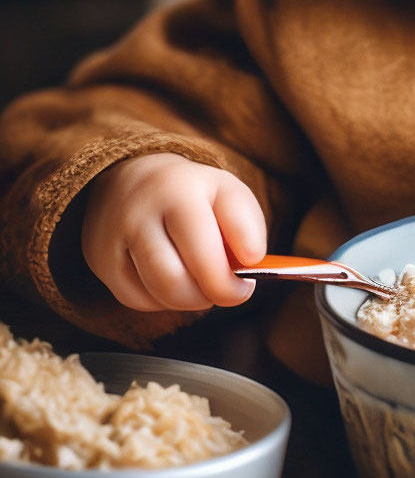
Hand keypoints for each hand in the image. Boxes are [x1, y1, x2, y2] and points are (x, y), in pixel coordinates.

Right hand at [82, 152, 266, 311]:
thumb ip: (247, 224)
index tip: (246, 284)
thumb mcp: (226, 191)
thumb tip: (253, 260)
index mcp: (178, 191)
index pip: (205, 253)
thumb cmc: (190, 191)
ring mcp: (114, 238)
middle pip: (176, 281)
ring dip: (190, 300)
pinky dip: (163, 301)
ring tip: (205, 284)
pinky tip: (175, 281)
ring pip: (156, 294)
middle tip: (229, 291)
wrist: (132, 177)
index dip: (228, 281)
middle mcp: (139, 213)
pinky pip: (136, 300)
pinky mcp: (99, 260)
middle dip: (210, 295)